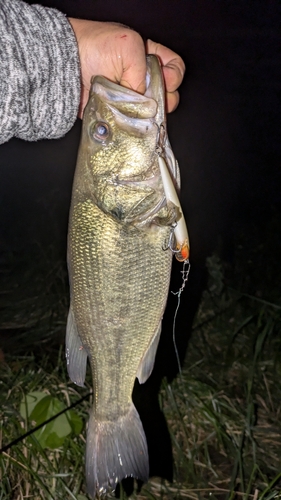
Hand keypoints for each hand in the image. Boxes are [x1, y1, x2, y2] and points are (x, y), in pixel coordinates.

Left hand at [68, 19, 184, 117]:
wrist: (65, 65)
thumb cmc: (93, 47)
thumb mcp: (128, 46)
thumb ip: (144, 72)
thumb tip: (145, 99)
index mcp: (147, 56)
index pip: (173, 68)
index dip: (174, 76)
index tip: (166, 81)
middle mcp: (141, 78)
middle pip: (167, 94)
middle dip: (165, 99)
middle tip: (154, 100)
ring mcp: (130, 97)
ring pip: (152, 112)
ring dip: (150, 114)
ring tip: (141, 111)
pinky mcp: (119, 113)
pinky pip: (134, 123)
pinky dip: (135, 125)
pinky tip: (131, 121)